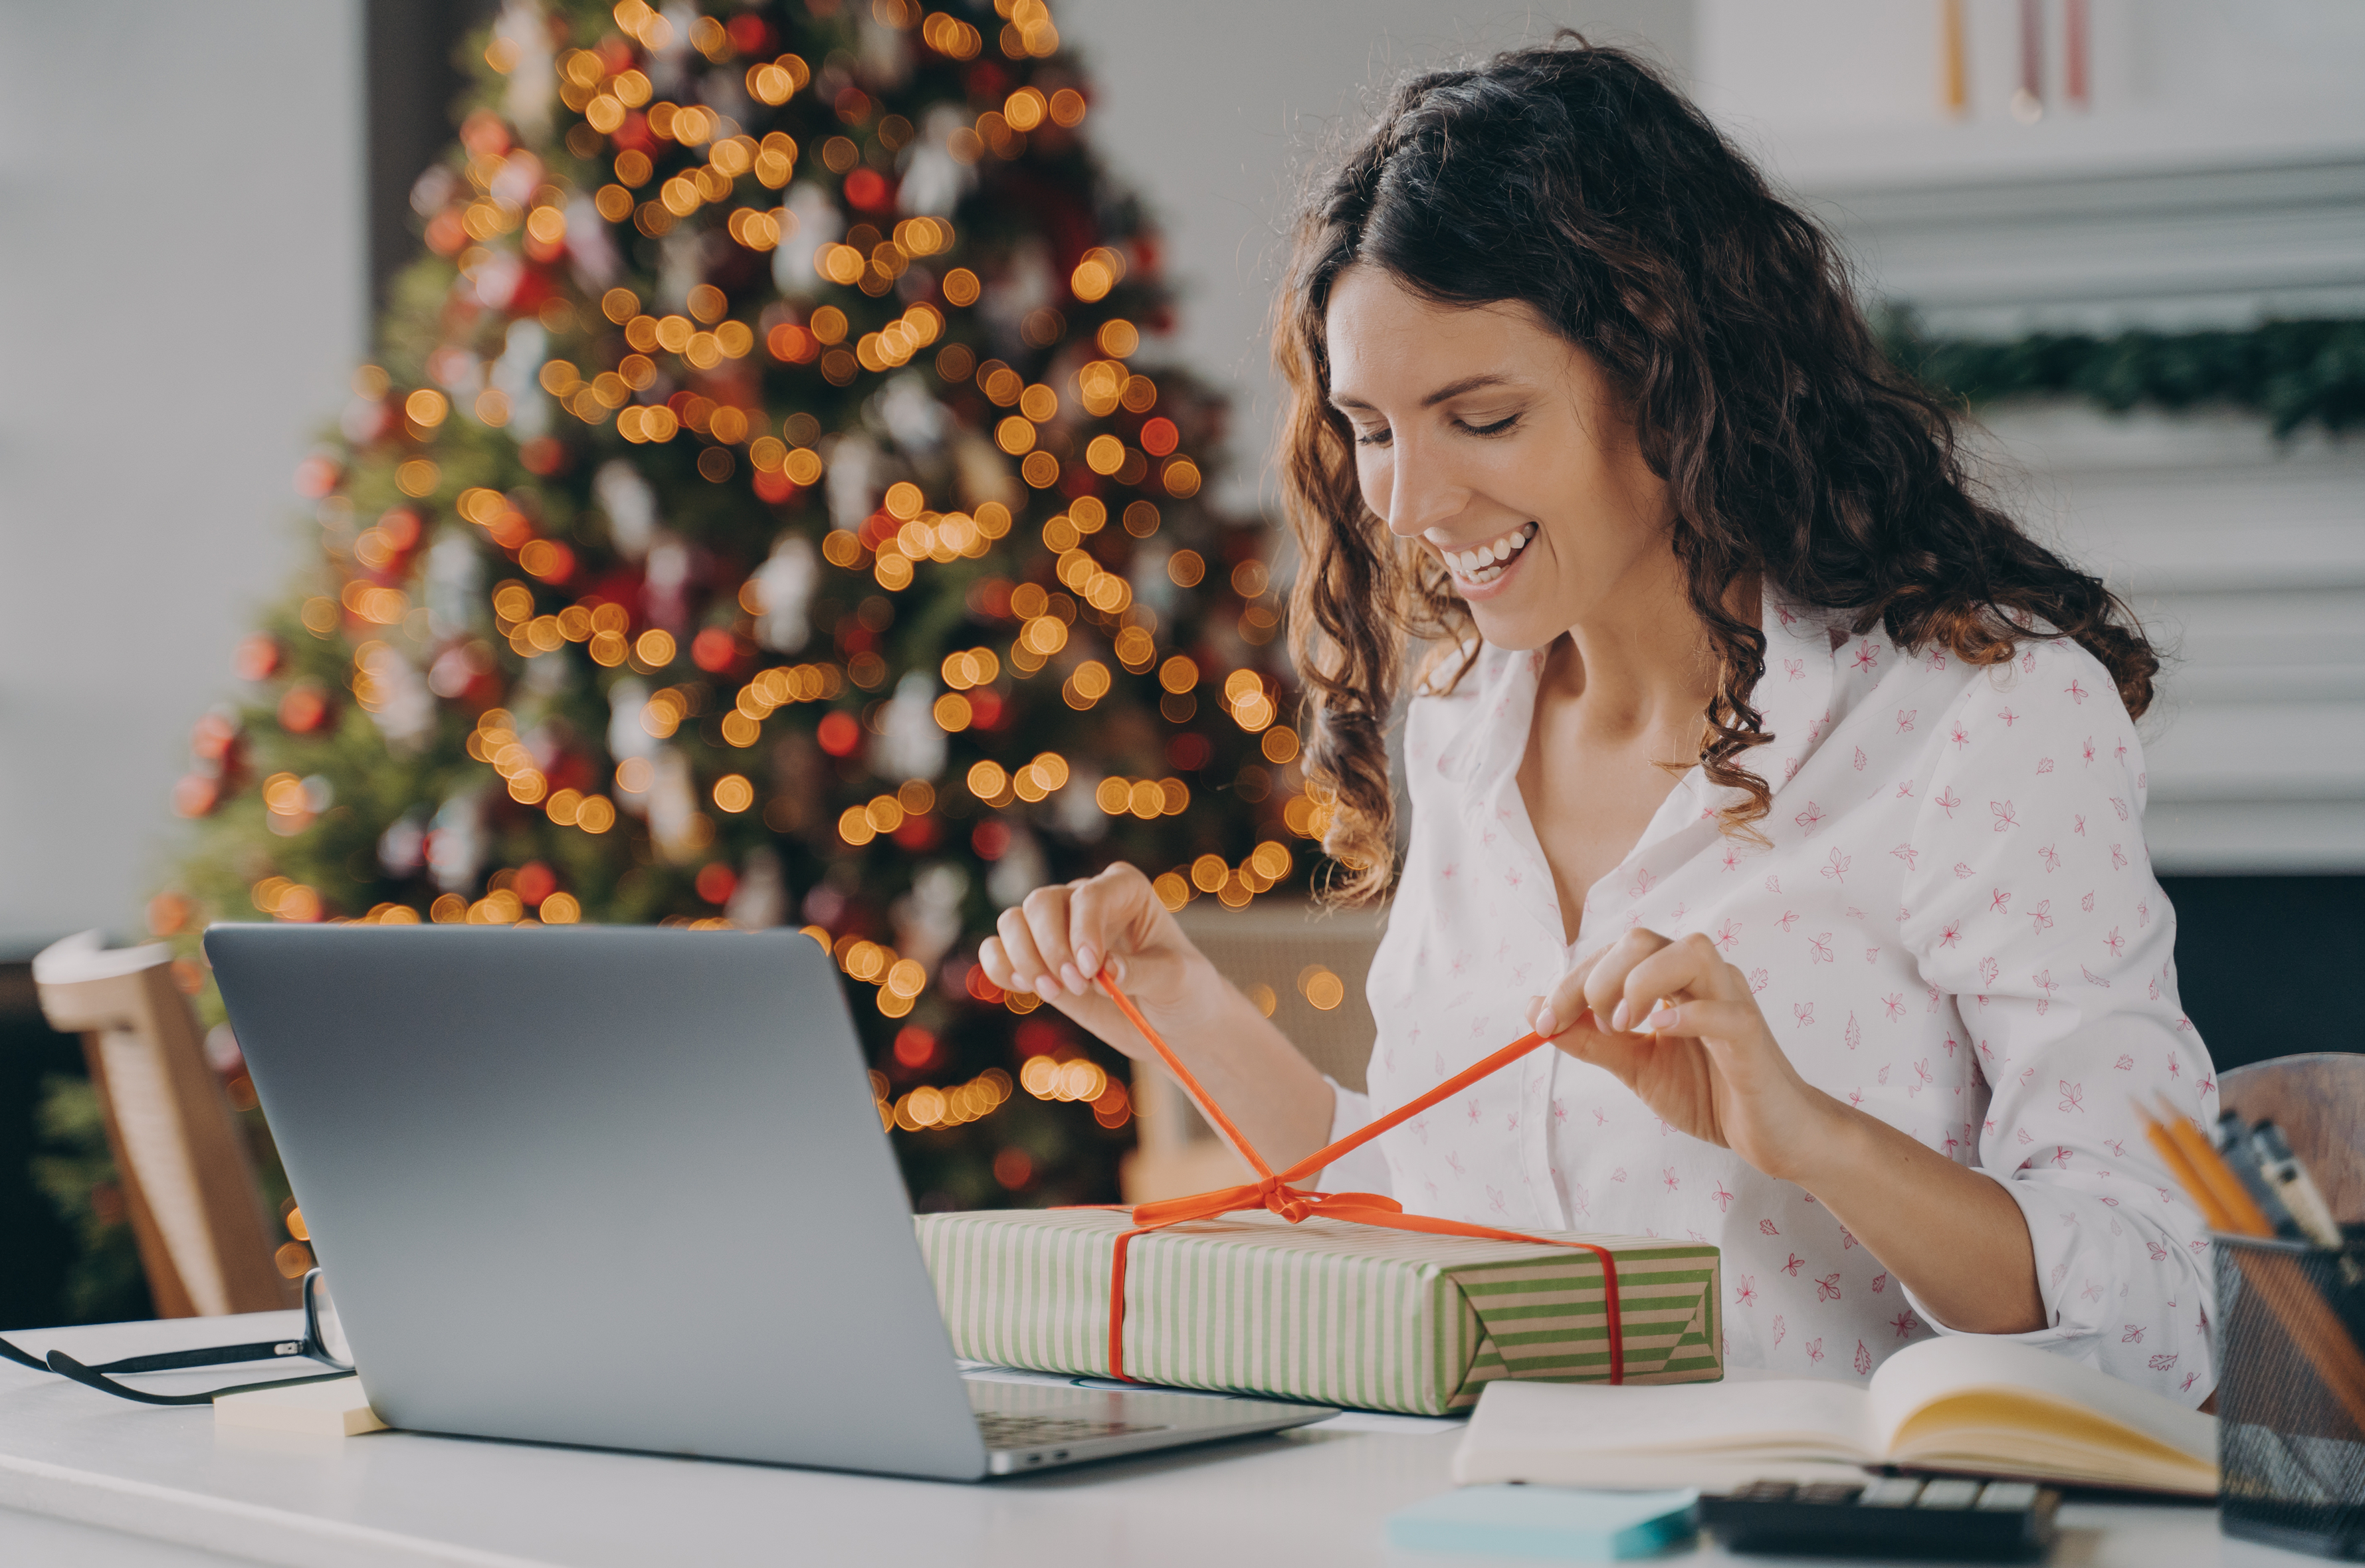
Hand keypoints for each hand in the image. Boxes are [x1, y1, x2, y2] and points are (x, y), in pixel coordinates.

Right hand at [977, 863, 1206, 1061]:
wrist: (1170, 1023)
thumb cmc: (1184, 991)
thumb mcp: (1177, 980)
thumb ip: (1144, 972)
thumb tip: (1105, 970)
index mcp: (1126, 889)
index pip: (1089, 895)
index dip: (1083, 931)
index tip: (1092, 971)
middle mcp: (1086, 900)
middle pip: (1042, 902)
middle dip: (1051, 947)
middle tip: (1077, 986)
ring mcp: (1058, 928)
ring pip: (1014, 921)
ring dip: (1024, 958)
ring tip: (1053, 993)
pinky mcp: (1039, 959)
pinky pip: (998, 949)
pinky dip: (1000, 967)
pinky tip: (1023, 988)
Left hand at [1526, 928, 1843, 1184]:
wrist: (1773, 1135)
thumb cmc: (1710, 1093)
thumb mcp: (1636, 1066)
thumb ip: (1590, 1039)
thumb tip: (1536, 1013)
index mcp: (1673, 981)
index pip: (1614, 955)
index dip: (1571, 981)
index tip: (1542, 1020)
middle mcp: (1703, 979)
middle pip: (1644, 941)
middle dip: (1598, 977)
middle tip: (1588, 1025)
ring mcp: (1733, 1000)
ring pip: (1691, 951)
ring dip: (1642, 982)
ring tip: (1623, 1026)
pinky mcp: (1752, 1036)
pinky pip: (1723, 1009)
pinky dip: (1687, 1015)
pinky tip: (1660, 1033)